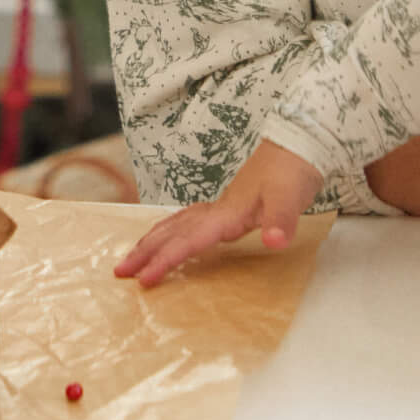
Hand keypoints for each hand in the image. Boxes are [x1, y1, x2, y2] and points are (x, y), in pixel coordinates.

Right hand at [114, 139, 322, 286]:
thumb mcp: (291, 197)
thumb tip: (273, 243)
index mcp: (227, 213)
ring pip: (176, 223)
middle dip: (145, 251)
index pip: (189, 240)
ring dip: (153, 240)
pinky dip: (172, 229)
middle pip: (172, 231)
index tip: (144, 280)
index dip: (166, 260)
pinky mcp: (229, 204)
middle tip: (120, 271)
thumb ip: (281, 221)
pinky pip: (188, 219)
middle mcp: (217, 209)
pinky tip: (172, 233)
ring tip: (133, 255)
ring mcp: (221, 205)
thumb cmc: (294, 169)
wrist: (299, 140)